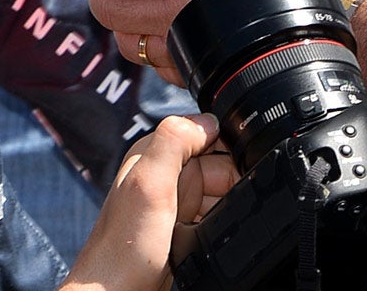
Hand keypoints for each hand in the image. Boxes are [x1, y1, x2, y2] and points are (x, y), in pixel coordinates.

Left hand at [60, 114, 235, 290]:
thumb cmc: (124, 247)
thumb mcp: (149, 183)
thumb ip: (173, 142)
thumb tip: (208, 119)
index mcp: (155, 154)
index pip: (203, 131)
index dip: (227, 142)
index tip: (242, 159)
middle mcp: (166, 176)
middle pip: (220, 164)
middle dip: (236, 179)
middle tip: (234, 202)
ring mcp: (176, 206)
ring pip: (222, 194)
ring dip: (232, 205)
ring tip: (217, 223)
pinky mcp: (184, 232)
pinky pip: (217, 219)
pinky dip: (225, 225)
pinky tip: (218, 236)